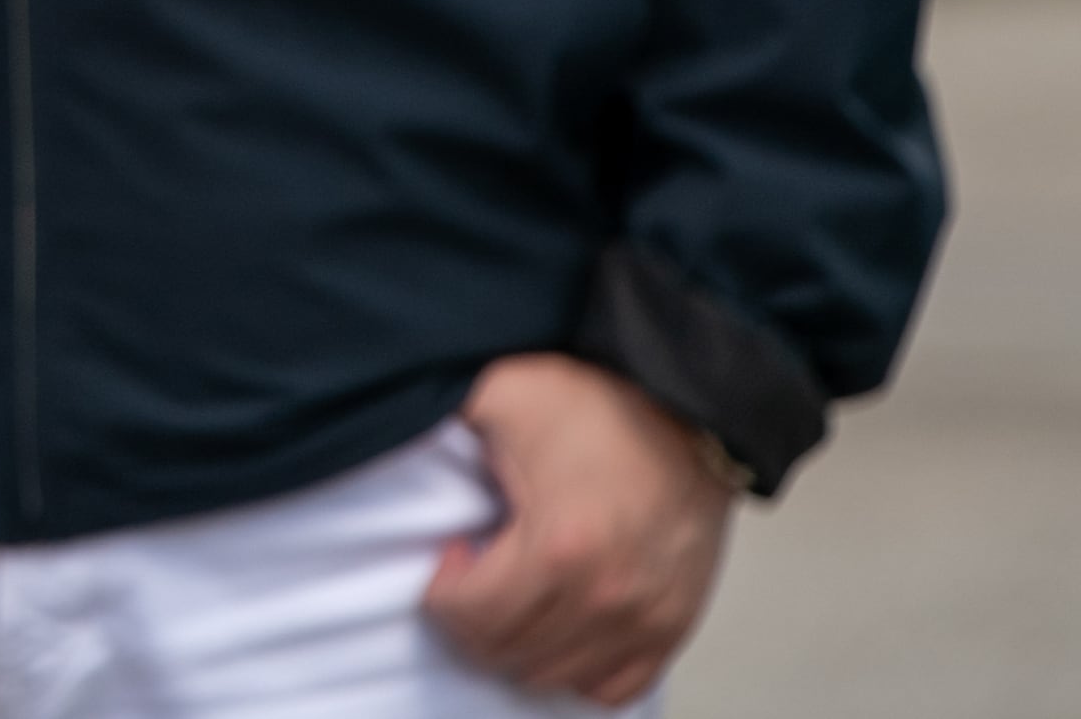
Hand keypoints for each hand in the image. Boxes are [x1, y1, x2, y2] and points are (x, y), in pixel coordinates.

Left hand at [421, 352, 737, 704]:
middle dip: (472, 623)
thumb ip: (442, 417)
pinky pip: (612, 687)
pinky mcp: (673, 627)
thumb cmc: (601, 404)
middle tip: (473, 579)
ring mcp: (646, 620)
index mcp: (560, 547)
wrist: (690, 410)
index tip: (455, 555)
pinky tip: (558, 624)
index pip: (472, 618)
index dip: (443, 593)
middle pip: (508, 655)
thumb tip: (390, 420)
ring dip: (518, 646)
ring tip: (513, 595)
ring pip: (554, 678)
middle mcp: (608, 598)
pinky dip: (576, 669)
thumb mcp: (503, 394)